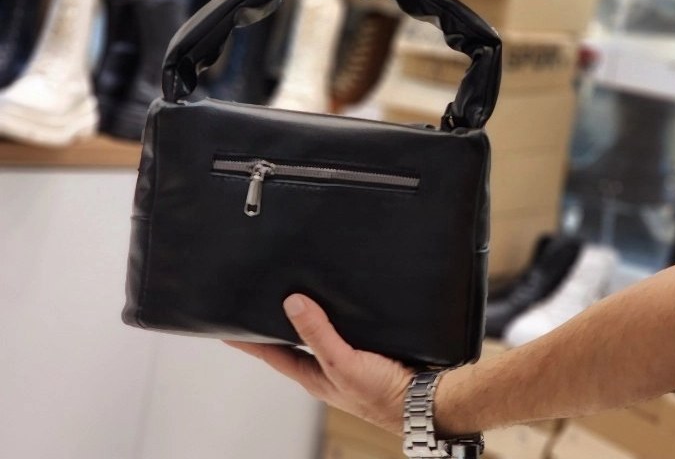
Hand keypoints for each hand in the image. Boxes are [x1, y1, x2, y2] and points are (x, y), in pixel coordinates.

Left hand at [225, 294, 413, 433]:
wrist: (425, 401)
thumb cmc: (383, 395)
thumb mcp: (343, 363)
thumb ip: (318, 334)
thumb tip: (292, 303)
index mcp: (313, 375)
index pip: (271, 353)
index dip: (248, 340)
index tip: (226, 327)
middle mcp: (325, 368)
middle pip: (291, 343)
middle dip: (275, 325)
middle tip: (258, 302)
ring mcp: (344, 361)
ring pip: (316, 335)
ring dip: (304, 318)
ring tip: (291, 295)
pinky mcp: (365, 351)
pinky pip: (340, 329)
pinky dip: (331, 316)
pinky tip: (335, 303)